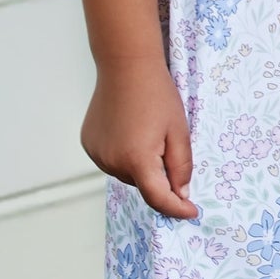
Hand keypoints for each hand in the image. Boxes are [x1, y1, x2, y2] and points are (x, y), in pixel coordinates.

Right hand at [81, 58, 197, 220]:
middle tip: (167, 144)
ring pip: (127, 173)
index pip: (158, 198)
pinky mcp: (88, 144)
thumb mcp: (179, 131)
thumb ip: (180, 166)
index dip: (176, 209)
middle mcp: (111, 161)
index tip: (191, 212)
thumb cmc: (157, 95)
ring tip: (148, 133)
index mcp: (137, 159)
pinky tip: (130, 132)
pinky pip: (112, 160)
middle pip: (142, 184)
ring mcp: (96, 153)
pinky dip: (124, 155)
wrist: (126, 67)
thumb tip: (180, 194)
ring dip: (141, 165)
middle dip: (160, 175)